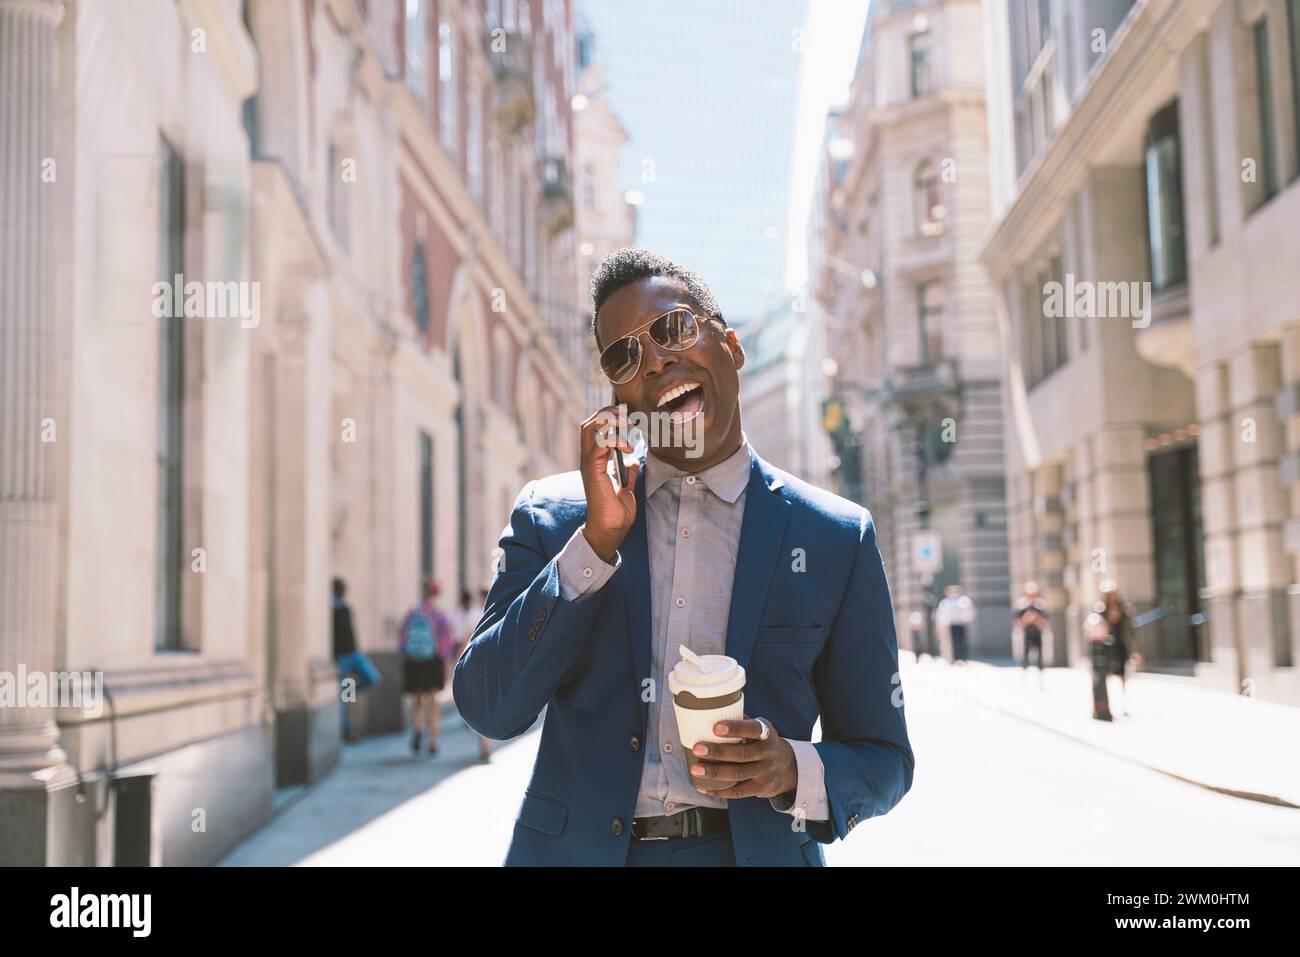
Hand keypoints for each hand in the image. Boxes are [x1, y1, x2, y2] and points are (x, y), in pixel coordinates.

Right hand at [578, 404, 638, 560]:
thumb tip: (633, 462)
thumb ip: (628, 472)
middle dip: (609, 413)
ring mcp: (589, 463)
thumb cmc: (616, 512)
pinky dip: (615, 440)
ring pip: (591, 427)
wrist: (610, 529)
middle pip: (590, 422)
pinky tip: (628, 449)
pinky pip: (600, 444)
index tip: (630, 422)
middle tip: (627, 418)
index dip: (610, 418)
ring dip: (611, 422)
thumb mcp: (627, 487)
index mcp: (596, 461)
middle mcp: (589, 459)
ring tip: (628, 428)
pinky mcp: (593, 470)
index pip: (595, 428)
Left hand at [688, 716, 797, 799]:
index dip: (735, 728)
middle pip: (742, 754)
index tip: (716, 727)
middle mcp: (768, 753)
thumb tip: (709, 711)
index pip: (753, 729)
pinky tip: (703, 787)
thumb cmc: (761, 742)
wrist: (787, 767)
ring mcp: (765, 772)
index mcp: (766, 734)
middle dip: (718, 752)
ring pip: (738, 774)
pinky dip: (719, 790)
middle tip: (697, 748)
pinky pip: (738, 792)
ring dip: (715, 772)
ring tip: (695, 769)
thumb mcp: (759, 729)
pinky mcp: (761, 789)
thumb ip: (740, 722)